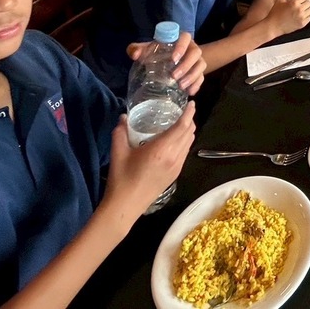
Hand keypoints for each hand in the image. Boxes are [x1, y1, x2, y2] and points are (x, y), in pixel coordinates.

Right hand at [102, 102, 195, 222]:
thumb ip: (121, 131)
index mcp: (162, 149)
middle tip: (183, 112)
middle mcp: (174, 156)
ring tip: (180, 124)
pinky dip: (185, 142)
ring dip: (188, 131)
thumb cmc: (121, 178)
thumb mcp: (118, 152)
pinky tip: (175, 141)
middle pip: (189, 133)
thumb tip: (124, 117)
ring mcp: (177, 166)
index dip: (189, 113)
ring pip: (189, 143)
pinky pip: (185, 153)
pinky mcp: (175, 174)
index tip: (191, 103)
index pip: (182, 126)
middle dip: (190, 120)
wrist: (126, 205)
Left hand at [127, 31, 204, 94]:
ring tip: (181, 86)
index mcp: (180, 39)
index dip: (182, 46)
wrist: (169, 61)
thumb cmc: (157, 53)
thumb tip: (135, 55)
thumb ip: (136, 49)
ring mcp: (197, 60)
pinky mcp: (199, 71)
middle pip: (196, 53)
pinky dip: (197, 85)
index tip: (173, 58)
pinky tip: (189, 92)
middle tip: (174, 76)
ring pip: (201, 65)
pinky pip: (202, 77)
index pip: (185, 37)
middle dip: (186, 65)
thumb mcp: (146, 50)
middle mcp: (191, 48)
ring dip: (192, 76)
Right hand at [267, 0, 309, 33]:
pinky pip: (309, 18)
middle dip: (305, 3)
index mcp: (294, 2)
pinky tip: (300, 17)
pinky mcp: (302, 24)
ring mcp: (301, 17)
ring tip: (300, 11)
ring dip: (306, 10)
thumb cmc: (275, 14)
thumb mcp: (280, 0)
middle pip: (309, 3)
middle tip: (300, 5)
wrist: (273, 26)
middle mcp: (299, 9)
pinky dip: (306, 17)